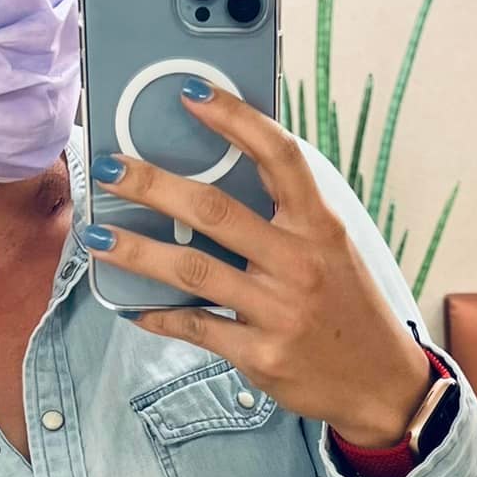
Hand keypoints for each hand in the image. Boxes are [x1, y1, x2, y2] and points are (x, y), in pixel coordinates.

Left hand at [87, 82, 432, 449]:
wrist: (381, 383)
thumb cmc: (348, 305)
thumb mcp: (333, 249)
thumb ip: (287, 217)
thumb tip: (219, 175)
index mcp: (320, 226)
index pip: (279, 157)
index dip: (235, 119)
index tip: (191, 93)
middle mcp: (300, 263)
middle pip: (215, 211)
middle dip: (153, 185)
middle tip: (108, 170)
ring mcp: (279, 312)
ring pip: (192, 270)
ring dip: (135, 251)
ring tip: (95, 237)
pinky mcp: (261, 355)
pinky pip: (196, 327)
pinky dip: (158, 315)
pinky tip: (130, 305)